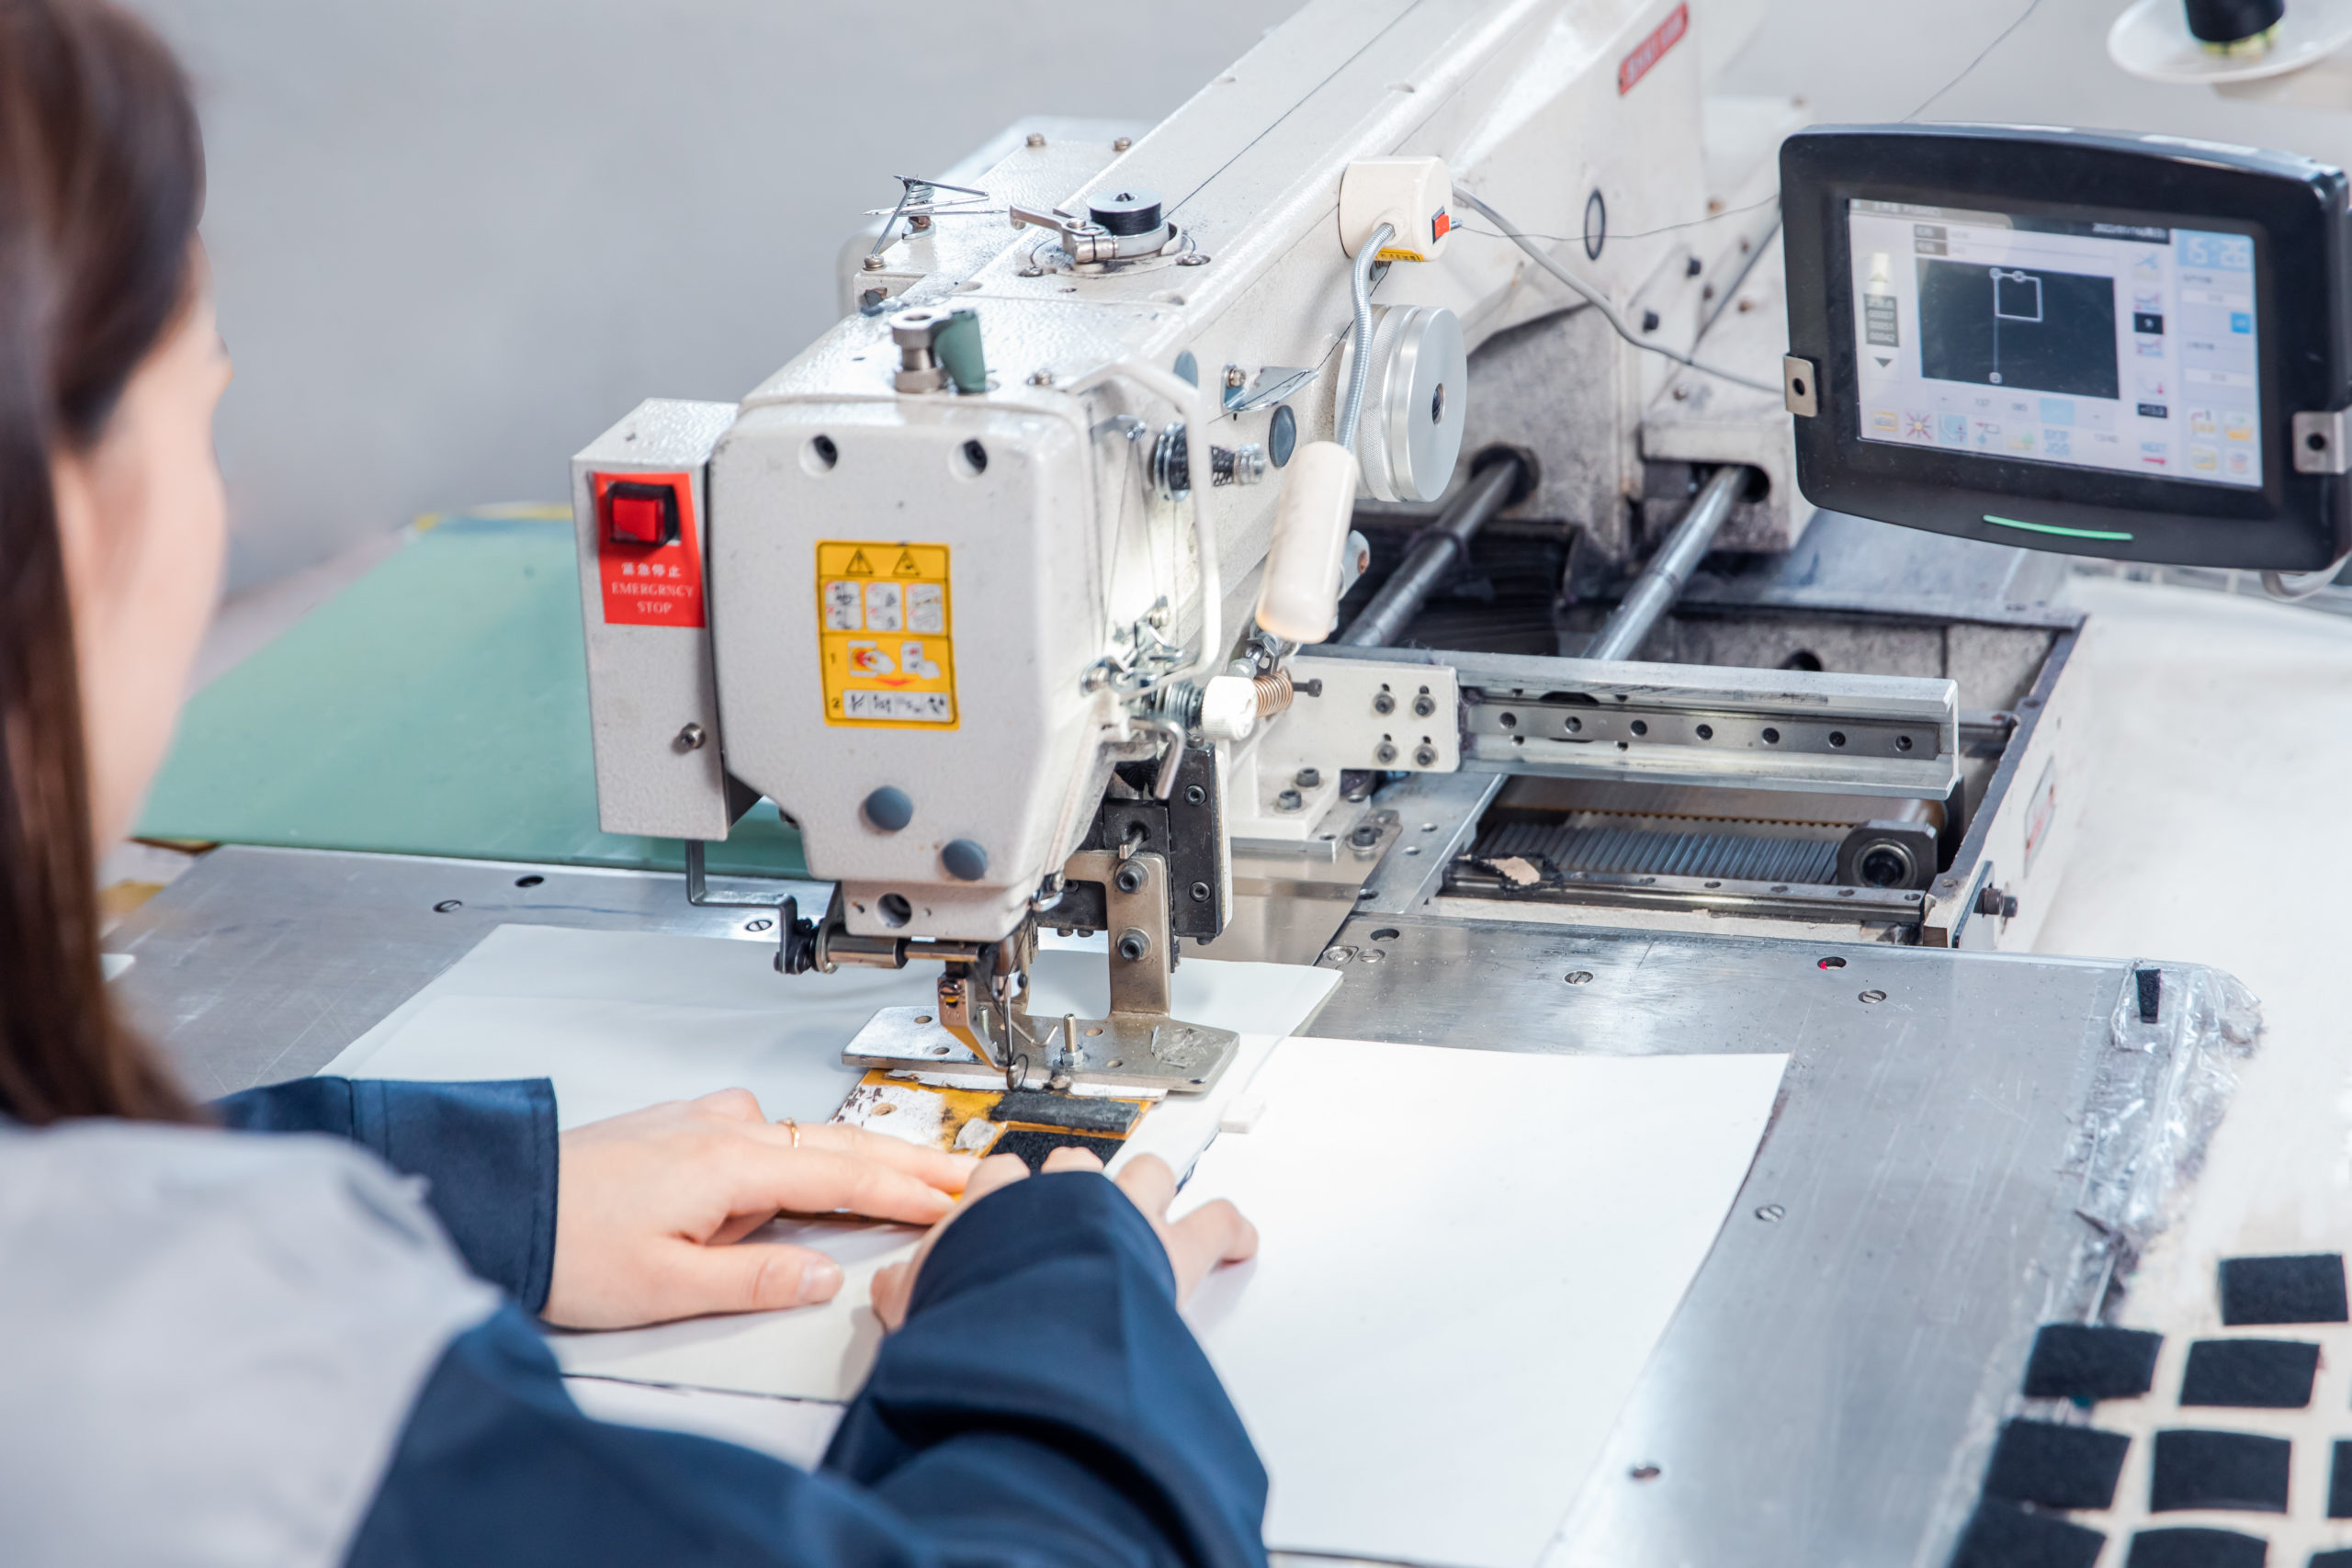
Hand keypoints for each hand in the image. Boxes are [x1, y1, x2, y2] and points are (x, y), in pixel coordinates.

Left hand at [544, 1088, 974, 1329]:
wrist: (497, 1198)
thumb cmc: (566, 1241)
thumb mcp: (666, 1285)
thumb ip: (754, 1278)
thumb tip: (821, 1275)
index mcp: (732, 1162)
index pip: (846, 1175)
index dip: (909, 1188)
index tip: (959, 1197)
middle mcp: (724, 1127)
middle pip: (839, 1142)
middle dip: (907, 1159)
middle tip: (963, 1174)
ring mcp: (701, 1120)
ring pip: (804, 1133)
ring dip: (858, 1151)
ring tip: (906, 1172)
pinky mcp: (679, 1125)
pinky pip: (765, 1130)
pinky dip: (805, 1146)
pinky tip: (802, 1167)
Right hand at [871, 1146, 1256, 1330]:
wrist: (1027, 1321)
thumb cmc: (974, 1309)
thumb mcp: (917, 1300)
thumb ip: (910, 1288)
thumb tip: (895, 1291)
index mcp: (1000, 1198)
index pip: (999, 1179)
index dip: (1003, 1200)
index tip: (1002, 1215)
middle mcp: (1066, 1191)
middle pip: (1076, 1165)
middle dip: (1075, 1185)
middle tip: (1071, 1216)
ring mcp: (1123, 1213)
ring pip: (1146, 1175)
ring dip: (1147, 1192)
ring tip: (1148, 1212)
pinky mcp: (1171, 1245)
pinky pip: (1216, 1223)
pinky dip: (1230, 1230)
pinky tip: (1239, 1239)